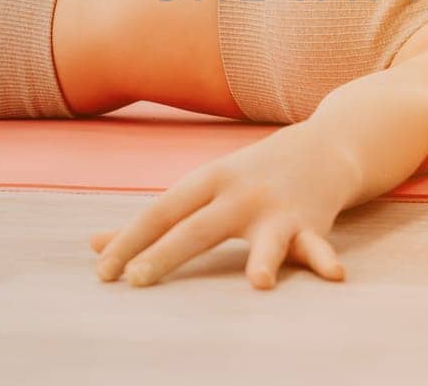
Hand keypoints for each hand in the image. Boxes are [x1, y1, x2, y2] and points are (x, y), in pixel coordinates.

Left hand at [89, 125, 356, 289]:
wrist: (325, 146)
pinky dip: (324, 259)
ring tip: (260, 281)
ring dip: (264, 258)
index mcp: (209, 182)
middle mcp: (240, 194)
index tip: (102, 270)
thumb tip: (93, 245)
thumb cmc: (251, 175)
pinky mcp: (311, 224)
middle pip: (199, 227)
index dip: (130, 240)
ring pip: (267, 239)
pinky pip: (317, 246)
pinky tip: (333, 275)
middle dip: (167, 252)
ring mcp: (277, 210)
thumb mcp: (203, 187)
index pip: (161, 212)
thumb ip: (154, 221)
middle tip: (136, 278)